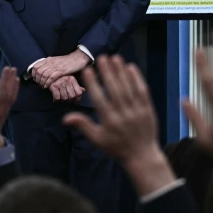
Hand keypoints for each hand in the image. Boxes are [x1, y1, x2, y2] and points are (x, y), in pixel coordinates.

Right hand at [0, 67, 17, 150]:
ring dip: (11, 81)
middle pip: (2, 93)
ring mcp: (3, 109)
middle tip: (6, 68)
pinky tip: (16, 79)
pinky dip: (15, 88)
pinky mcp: (7, 109)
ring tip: (12, 69)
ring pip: (9, 94)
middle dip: (5, 80)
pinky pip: (13, 98)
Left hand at [32, 50, 91, 87]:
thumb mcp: (55, 61)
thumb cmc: (66, 61)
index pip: (35, 66)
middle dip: (37, 80)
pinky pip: (51, 77)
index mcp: (48, 59)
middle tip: (39, 84)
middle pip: (38, 72)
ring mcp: (56, 66)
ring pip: (44, 75)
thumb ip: (48, 65)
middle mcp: (50, 62)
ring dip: (42, 82)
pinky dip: (48, 83)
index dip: (33, 74)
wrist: (77, 58)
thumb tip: (41, 72)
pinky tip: (48, 86)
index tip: (35, 79)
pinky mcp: (61, 70)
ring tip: (43, 86)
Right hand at [50, 75, 84, 101]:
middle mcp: (67, 81)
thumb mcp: (69, 79)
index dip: (77, 99)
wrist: (47, 73)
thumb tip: (84, 90)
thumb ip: (76, 86)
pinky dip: (56, 100)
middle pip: (72, 96)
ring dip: (62, 101)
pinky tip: (55, 99)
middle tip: (66, 101)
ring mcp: (60, 83)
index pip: (79, 93)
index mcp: (72, 79)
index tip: (74, 102)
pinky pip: (57, 97)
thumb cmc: (59, 77)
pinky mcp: (53, 86)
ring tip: (60, 99)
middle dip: (69, 101)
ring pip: (64, 98)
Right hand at [64, 56, 173, 195]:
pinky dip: (137, 79)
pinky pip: (142, 91)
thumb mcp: (97, 139)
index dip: (93, 83)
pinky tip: (131, 67)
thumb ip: (83, 125)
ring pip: (128, 88)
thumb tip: (65, 118)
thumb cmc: (116, 147)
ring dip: (121, 72)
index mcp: (109, 121)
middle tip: (102, 57)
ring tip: (115, 57)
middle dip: (108, 72)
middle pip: (115, 89)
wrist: (142, 156)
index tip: (88, 69)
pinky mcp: (148, 109)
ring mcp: (137, 111)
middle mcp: (123, 114)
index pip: (99, 98)